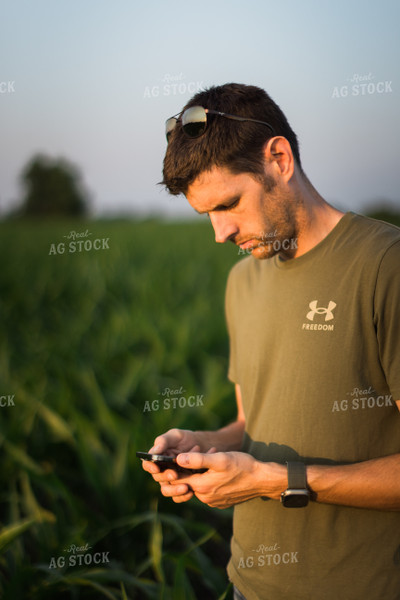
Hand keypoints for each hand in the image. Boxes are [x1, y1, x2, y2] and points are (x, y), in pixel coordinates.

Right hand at [141, 428, 215, 502]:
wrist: (203, 446)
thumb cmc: (185, 439)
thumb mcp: (175, 435)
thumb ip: (164, 441)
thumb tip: (154, 452)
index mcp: (157, 458)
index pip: (148, 464)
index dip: (150, 467)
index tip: (156, 468)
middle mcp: (162, 470)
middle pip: (157, 478)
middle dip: (165, 477)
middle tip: (175, 474)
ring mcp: (171, 480)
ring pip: (166, 490)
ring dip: (174, 490)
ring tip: (185, 487)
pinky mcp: (181, 486)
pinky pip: (179, 496)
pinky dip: (184, 496)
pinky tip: (191, 491)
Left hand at [166, 451, 284, 507]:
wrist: (262, 480)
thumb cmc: (242, 466)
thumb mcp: (219, 458)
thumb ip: (198, 459)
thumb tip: (178, 458)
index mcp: (202, 487)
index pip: (176, 480)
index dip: (173, 468)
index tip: (174, 457)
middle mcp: (205, 498)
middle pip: (186, 484)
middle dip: (186, 469)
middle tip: (195, 453)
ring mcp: (213, 501)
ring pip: (198, 486)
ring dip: (198, 473)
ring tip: (209, 457)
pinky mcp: (221, 502)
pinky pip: (208, 491)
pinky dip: (208, 480)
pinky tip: (217, 469)